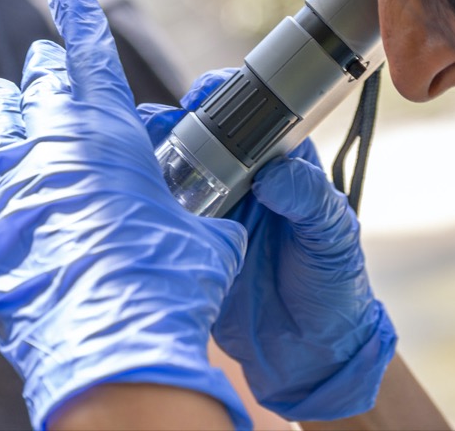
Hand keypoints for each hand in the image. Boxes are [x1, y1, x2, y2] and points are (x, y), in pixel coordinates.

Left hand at [0, 0, 251, 429]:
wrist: (112, 338)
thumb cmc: (172, 280)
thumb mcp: (206, 235)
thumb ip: (204, 216)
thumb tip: (220, 225)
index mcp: (107, 133)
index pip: (91, 59)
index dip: (80, 19)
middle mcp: (50, 148)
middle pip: (39, 92)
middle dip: (43, 72)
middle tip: (41, 62)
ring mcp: (7, 191)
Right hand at [139, 75, 397, 421]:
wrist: (308, 356)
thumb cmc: (333, 290)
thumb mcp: (332, 240)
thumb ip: (310, 201)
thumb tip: (274, 174)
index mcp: (281, 165)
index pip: (249, 114)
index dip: (222, 97)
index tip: (199, 98)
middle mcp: (241, 180)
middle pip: (198, 134)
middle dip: (170, 123)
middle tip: (153, 127)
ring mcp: (210, 210)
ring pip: (172, 169)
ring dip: (149, 158)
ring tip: (126, 155)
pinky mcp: (187, 243)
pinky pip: (158, 214)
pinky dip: (139, 203)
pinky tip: (120, 198)